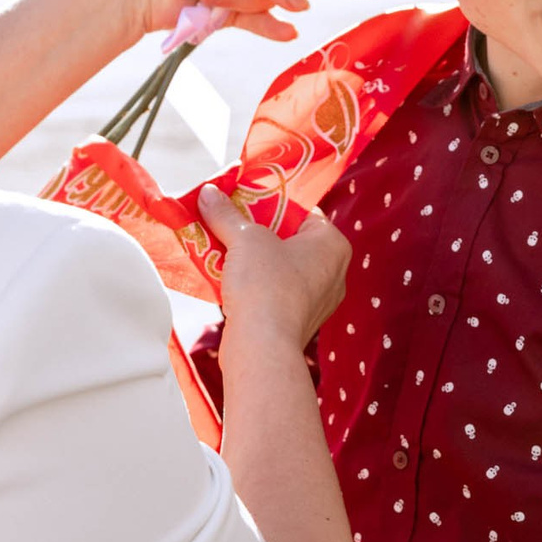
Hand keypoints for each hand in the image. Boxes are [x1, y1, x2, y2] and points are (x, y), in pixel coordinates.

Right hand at [200, 186, 351, 350]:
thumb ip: (226, 213)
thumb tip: (207, 193)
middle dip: (256, 231)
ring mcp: (317, 300)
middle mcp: (333, 272)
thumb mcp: (244, 239)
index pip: (303, 211)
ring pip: (279, 267)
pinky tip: (227, 277)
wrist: (262, 348)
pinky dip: (253, 283)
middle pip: (289, 239)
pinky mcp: (297, 321)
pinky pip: (274, 291)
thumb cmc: (266, 285)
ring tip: (222, 246)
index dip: (271, 202)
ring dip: (251, 258)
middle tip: (229, 221)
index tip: (244, 198)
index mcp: (333, 245)